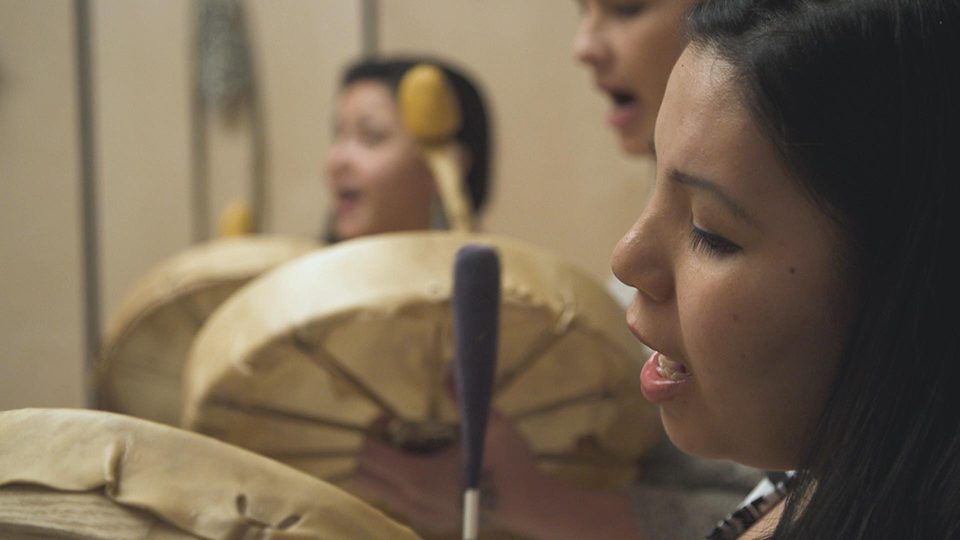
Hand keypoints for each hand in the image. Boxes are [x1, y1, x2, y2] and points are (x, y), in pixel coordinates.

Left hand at [347, 410, 542, 535]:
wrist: (532, 506)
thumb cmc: (511, 463)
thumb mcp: (489, 423)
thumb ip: (462, 394)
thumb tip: (452, 364)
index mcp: (418, 477)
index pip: (369, 454)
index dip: (373, 430)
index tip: (391, 417)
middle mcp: (411, 501)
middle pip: (362, 476)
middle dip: (371, 450)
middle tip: (395, 433)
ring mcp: (419, 516)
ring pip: (378, 492)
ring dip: (385, 467)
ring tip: (413, 450)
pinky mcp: (430, 523)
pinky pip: (397, 502)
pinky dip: (400, 482)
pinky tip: (429, 467)